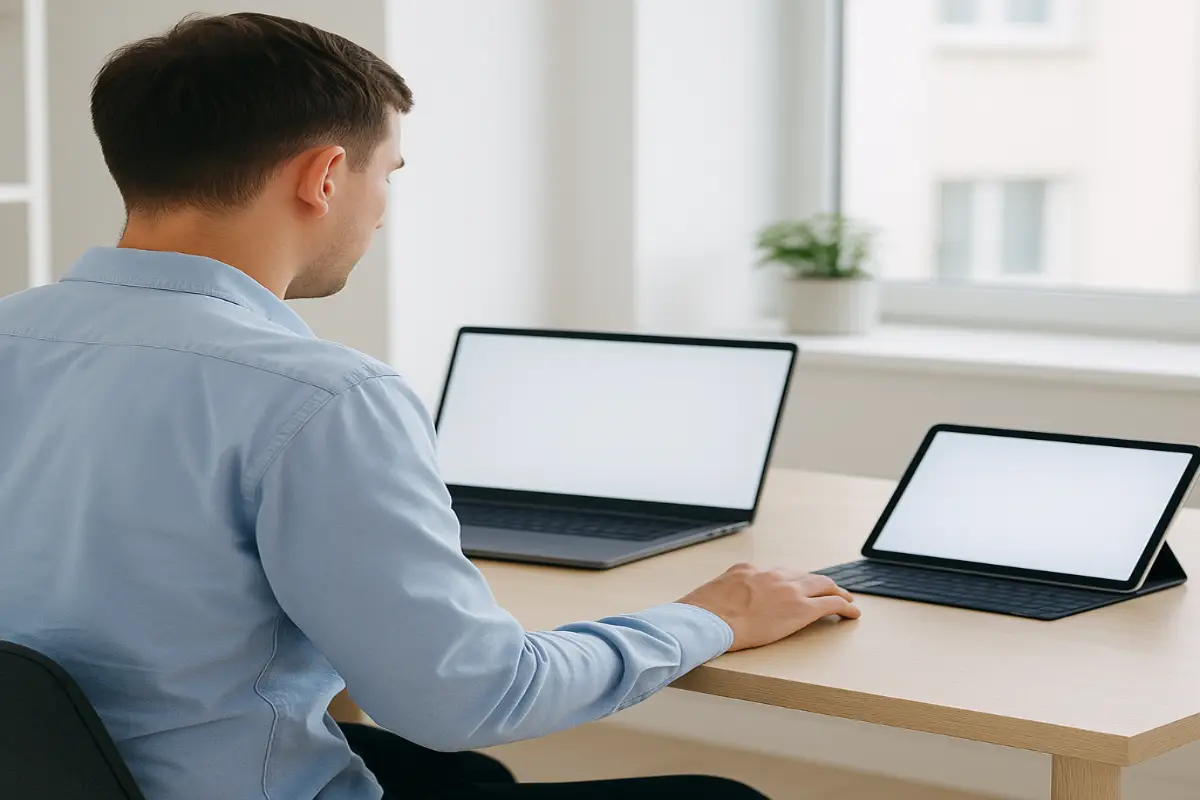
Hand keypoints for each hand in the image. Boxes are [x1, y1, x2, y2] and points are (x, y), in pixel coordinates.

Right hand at [678, 563, 860, 650]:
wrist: (706, 621)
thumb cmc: (700, 615)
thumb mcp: (707, 596)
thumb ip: (720, 597)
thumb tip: (713, 608)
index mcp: (746, 570)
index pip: (775, 573)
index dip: (788, 582)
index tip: (793, 588)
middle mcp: (770, 575)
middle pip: (803, 575)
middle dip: (818, 583)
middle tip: (828, 590)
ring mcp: (787, 590)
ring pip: (822, 584)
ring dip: (835, 591)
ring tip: (845, 600)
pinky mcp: (801, 609)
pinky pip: (830, 604)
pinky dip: (844, 607)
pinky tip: (852, 613)